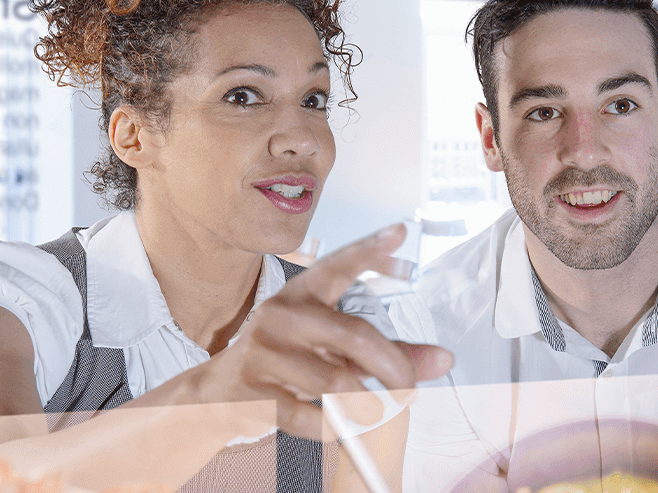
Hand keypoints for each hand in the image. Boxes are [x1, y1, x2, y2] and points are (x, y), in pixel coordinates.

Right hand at [189, 224, 451, 438]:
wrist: (215, 396)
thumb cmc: (284, 364)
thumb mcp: (332, 350)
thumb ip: (387, 351)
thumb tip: (442, 359)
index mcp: (302, 294)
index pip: (339, 265)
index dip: (370, 248)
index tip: (401, 231)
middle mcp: (280, 314)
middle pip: (353, 335)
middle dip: (393, 367)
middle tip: (409, 387)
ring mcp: (262, 351)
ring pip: (335, 380)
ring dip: (364, 404)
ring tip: (370, 410)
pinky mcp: (251, 390)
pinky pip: (307, 415)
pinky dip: (331, 427)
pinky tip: (333, 425)